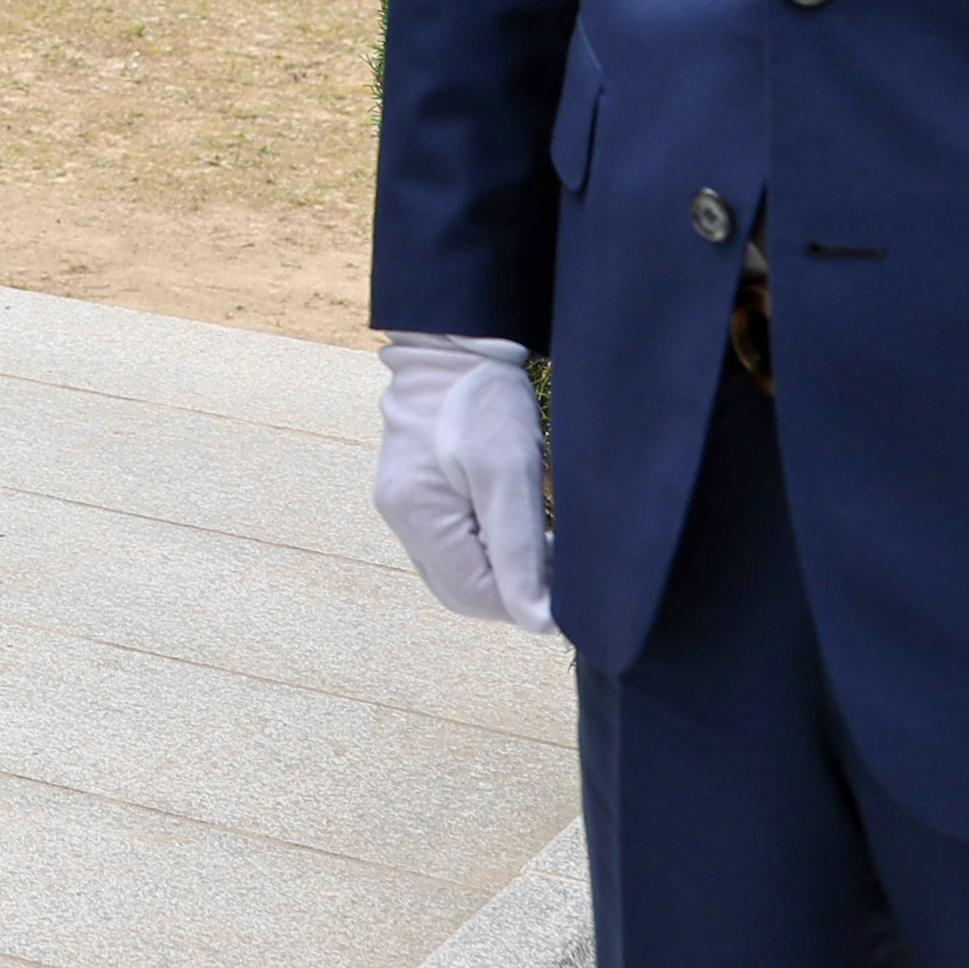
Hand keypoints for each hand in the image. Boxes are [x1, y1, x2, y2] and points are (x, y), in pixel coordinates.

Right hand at [370, 335, 554, 635]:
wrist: (452, 346)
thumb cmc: (482, 400)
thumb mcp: (509, 472)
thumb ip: (520, 549)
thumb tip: (536, 622)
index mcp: (417, 515)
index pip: (473, 596)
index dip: (524, 601)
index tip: (568, 584)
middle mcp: (400, 518)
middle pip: (461, 591)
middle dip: (514, 589)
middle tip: (560, 563)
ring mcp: (404, 506)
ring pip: (458, 571)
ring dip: (504, 570)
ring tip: (546, 544)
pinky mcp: (416, 494)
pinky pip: (454, 545)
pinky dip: (490, 550)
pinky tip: (520, 527)